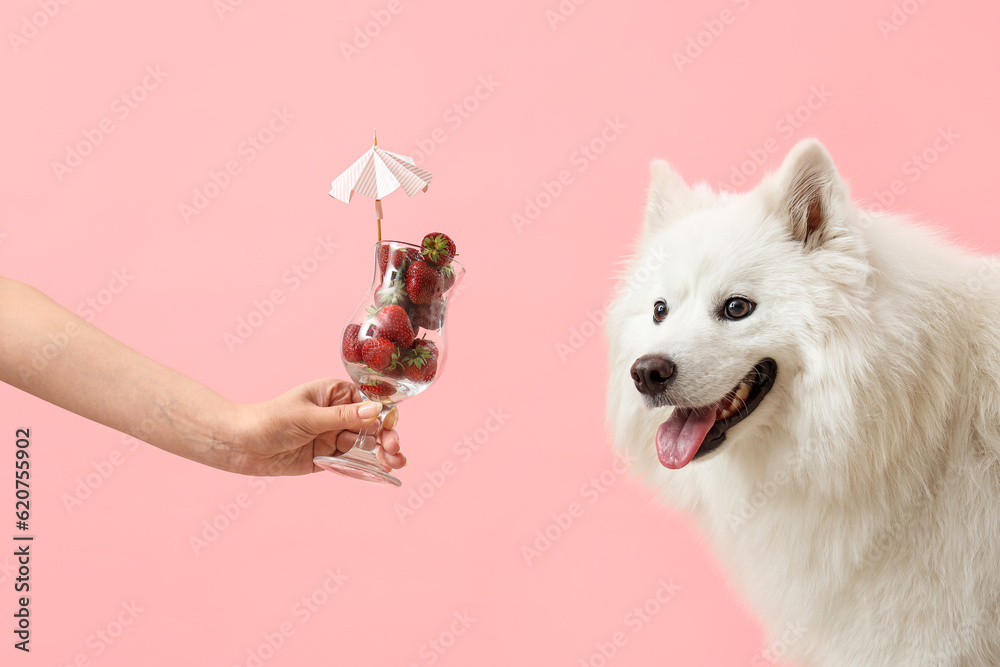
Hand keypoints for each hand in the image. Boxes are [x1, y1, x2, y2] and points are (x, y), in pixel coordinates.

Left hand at [223, 379, 404, 475]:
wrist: (241, 445)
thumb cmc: (270, 420)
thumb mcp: (308, 416)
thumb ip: (343, 417)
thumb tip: (376, 410)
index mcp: (334, 394)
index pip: (368, 401)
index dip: (384, 414)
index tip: (391, 428)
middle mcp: (337, 414)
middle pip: (372, 425)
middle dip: (386, 437)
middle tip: (394, 451)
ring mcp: (333, 436)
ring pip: (365, 444)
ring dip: (382, 453)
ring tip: (395, 464)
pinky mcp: (327, 457)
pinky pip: (352, 461)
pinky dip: (367, 466)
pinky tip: (381, 470)